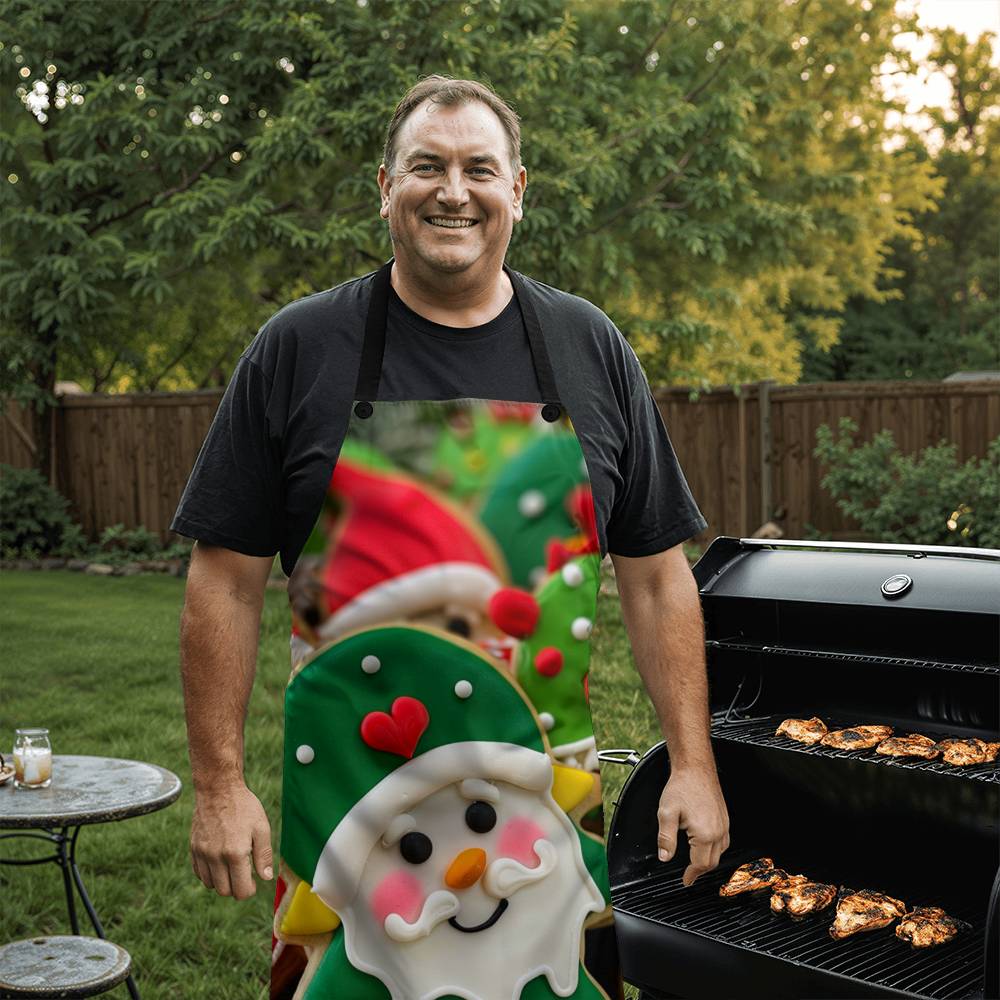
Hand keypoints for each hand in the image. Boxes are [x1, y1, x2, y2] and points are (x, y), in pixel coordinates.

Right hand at [190, 783, 272, 899]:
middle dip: (236, 888)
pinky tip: (219, 862)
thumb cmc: (244, 807)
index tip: (253, 883)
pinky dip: (209, 874)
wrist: (218, 789)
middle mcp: (215, 857)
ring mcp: (202, 854)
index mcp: (235, 853)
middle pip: (225, 891)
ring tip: (232, 867)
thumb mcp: (261, 827)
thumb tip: (266, 877)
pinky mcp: (193, 849)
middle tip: (244, 876)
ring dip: (222, 882)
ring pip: (210, 885)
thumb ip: (263, 855)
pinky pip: (199, 873)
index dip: (250, 890)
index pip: (241, 890)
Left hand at [656, 766, 729, 886]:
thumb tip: (665, 857)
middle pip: (711, 862)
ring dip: (708, 861)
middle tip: (689, 875)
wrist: (695, 768)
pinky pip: (724, 841)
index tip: (685, 881)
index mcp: (705, 833)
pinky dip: (715, 849)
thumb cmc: (682, 787)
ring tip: (696, 864)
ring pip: (720, 852)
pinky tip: (706, 846)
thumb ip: (665, 838)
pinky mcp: (725, 818)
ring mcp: (724, 824)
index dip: (691, 875)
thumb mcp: (666, 813)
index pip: (700, 864)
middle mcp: (718, 831)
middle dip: (699, 871)